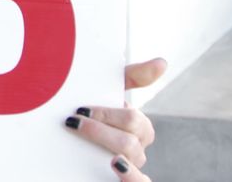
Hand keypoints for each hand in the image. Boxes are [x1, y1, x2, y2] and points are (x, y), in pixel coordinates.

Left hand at [65, 58, 166, 180]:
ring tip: (84, 135)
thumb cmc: (95, 120)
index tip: (81, 110)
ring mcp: (130, 169)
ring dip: (106, 145)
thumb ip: (131, 78)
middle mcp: (136, 150)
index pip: (134, 121)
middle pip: (129, 139)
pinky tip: (115, 164)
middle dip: (100, 129)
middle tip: (74, 122)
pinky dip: (131, 176)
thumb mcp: (107, 98)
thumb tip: (163, 62)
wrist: (68, 156)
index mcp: (137, 129)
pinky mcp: (125, 181)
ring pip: (129, 158)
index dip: (109, 114)